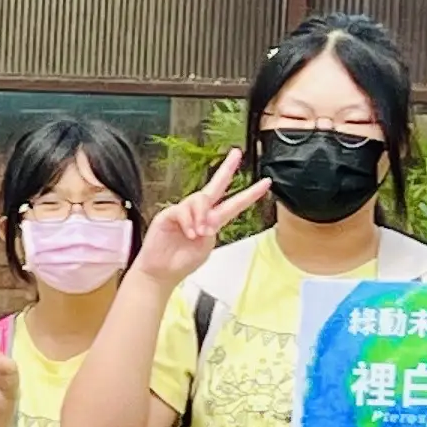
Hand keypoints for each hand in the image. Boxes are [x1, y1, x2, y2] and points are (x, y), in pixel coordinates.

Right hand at [133, 148, 266, 290]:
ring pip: (199, 200)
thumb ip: (210, 233)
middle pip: (215, 186)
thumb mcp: (204, 249)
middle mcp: (199, 213)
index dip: (250, 194)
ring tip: (198, 233)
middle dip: (227, 169)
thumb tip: (207, 221)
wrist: (160, 273)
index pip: (233, 203)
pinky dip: (189, 222)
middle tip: (237, 154)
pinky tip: (189, 233)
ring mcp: (183, 212)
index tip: (266, 183)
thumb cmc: (181, 263)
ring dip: (201, 216)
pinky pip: (182, 210)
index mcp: (212, 221)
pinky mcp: (168, 214)